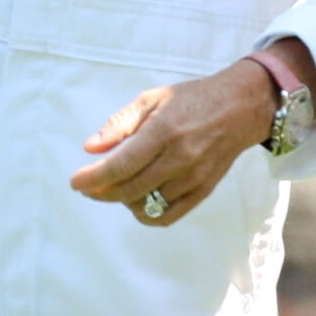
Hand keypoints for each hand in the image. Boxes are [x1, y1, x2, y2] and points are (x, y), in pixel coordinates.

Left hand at [69, 59, 275, 224]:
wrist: (240, 109)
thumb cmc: (193, 100)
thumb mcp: (153, 98)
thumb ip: (121, 124)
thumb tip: (91, 148)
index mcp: (164, 130)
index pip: (121, 165)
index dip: (93, 177)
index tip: (76, 181)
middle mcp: (180, 157)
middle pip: (129, 189)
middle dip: (101, 191)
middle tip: (89, 185)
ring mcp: (193, 177)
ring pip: (145, 205)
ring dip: (123, 200)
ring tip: (119, 185)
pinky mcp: (203, 191)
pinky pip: (167, 216)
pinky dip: (146, 215)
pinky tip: (138, 201)